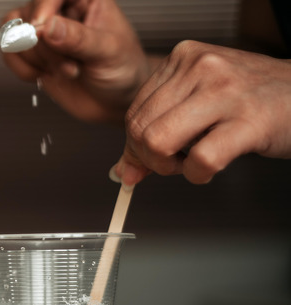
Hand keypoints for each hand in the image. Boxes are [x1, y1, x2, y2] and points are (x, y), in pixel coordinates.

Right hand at [2, 0, 153, 122]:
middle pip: (30, 17)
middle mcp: (62, 11)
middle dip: (47, 49)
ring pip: (14, 34)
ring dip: (36, 60)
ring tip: (65, 70)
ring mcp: (45, 33)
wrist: (116, 101)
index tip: (43, 31)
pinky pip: (10, 53)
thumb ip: (78, 38)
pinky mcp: (33, 54)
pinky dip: (23, 69)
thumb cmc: (123, 69)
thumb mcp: (108, 51)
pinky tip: (46, 74)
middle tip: (71, 65)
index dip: (43, 9)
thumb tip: (48, 27)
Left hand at [115, 41, 290, 184]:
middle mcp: (201, 67)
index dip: (138, 146)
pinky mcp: (249, 121)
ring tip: (193, 163)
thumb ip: (157, 130)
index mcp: (183, 57)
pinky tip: (212, 167)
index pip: (133, 112)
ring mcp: (225, 91)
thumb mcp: (198, 103)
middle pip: (139, 129)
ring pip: (159, 142)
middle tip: (175, 163)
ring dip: (172, 167)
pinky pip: (200, 160)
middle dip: (151, 159)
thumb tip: (123, 171)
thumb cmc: (252, 100)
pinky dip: (198, 175)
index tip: (153, 158)